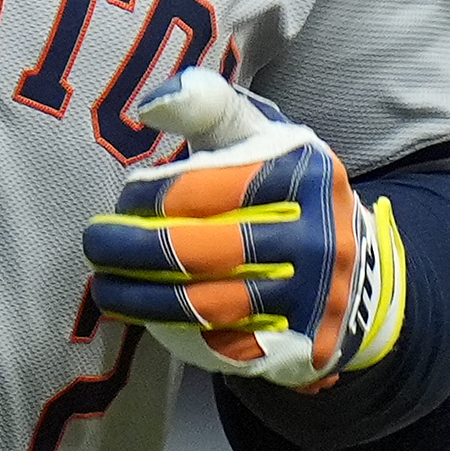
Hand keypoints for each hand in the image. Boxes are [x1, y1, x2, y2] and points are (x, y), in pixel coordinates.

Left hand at [79, 66, 404, 389]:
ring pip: (206, 306)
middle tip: (95, 247)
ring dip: (142, 300)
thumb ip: (208, 106)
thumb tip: (152, 104)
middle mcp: (318, 238)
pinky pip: (226, 346)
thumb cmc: (284, 186)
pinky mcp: (306, 344)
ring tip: (106, 288)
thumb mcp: (260, 133)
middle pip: (200, 252)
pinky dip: (179, 334)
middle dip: (132, 252)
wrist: (355, 261)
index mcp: (303, 176)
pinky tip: (148, 318)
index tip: (122, 203)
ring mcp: (316, 298)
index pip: (204, 190)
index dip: (149, 199)